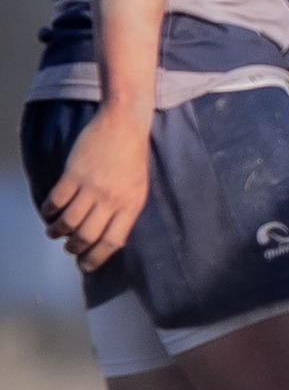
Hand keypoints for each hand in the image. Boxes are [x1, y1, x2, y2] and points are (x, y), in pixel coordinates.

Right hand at [41, 107, 150, 271]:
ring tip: (55, 231)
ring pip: (68, 222)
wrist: (124, 124)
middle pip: (87, 236)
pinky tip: (49, 212)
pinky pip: (55, 201)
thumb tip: (111, 240)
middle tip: (68, 247)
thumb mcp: (138, 188)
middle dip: (74, 248)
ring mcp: (92, 187)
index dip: (96, 258)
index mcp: (131, 205)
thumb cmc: (132, 158)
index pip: (113, 242)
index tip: (85, 266)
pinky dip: (48, 211)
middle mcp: (112, 199)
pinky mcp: (73, 174)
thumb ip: (125, 212)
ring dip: (57, 231)